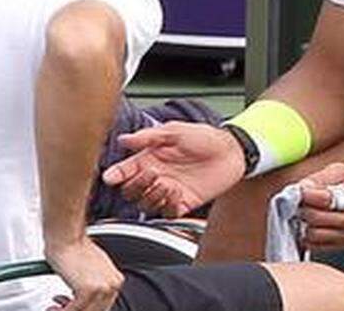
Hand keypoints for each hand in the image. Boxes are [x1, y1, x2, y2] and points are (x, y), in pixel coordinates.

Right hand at [43, 237, 121, 310]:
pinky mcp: (88, 291)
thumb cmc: (72, 248)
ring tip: (54, 308)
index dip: (84, 309)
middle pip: (95, 310)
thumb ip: (90, 286)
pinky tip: (53, 306)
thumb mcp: (89, 270)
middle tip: (59, 308)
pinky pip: (74, 310)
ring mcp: (102, 289)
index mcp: (115, 280)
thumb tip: (81, 301)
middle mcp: (112, 285)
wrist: (66, 236)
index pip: (102, 306)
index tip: (70, 307)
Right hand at [101, 121, 245, 217]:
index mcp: (149, 158)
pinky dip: (167, 205)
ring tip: (166, 183)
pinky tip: (176, 192)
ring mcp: (168, 190)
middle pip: (131, 191)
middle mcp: (156, 176)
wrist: (231, 151)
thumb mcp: (176, 131)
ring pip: (145, 204)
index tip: (111, 177)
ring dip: (151, 196)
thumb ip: (150, 136)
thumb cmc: (205, 137)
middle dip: (136, 185)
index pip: (125, 170)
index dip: (115, 175)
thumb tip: (124, 139)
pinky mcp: (182, 203)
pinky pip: (166, 212)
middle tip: (151, 174)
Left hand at [297, 162, 343, 251]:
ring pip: (312, 234)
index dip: (310, 195)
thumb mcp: (339, 173)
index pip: (329, 200)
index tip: (300, 189)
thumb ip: (320, 179)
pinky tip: (306, 223)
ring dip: (301, 222)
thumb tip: (302, 189)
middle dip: (303, 207)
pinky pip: (311, 245)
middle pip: (317, 218)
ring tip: (302, 211)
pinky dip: (303, 235)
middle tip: (298, 200)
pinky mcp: (335, 247)